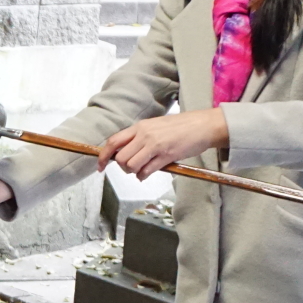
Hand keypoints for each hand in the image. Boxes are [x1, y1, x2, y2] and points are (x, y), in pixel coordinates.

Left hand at [97, 109, 229, 179]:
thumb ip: (139, 137)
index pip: (113, 142)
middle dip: (123, 167)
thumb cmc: (180, 127)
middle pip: (121, 158)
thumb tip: (125, 153)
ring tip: (142, 170)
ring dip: (134, 172)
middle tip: (132, 168)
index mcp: (140, 127)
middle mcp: (145, 135)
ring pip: (131, 166)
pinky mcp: (166, 156)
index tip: (100, 166)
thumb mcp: (155, 126)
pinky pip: (146, 171)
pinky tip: (148, 173)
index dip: (103, 156)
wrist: (202, 125)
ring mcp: (155, 146)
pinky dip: (144, 176)